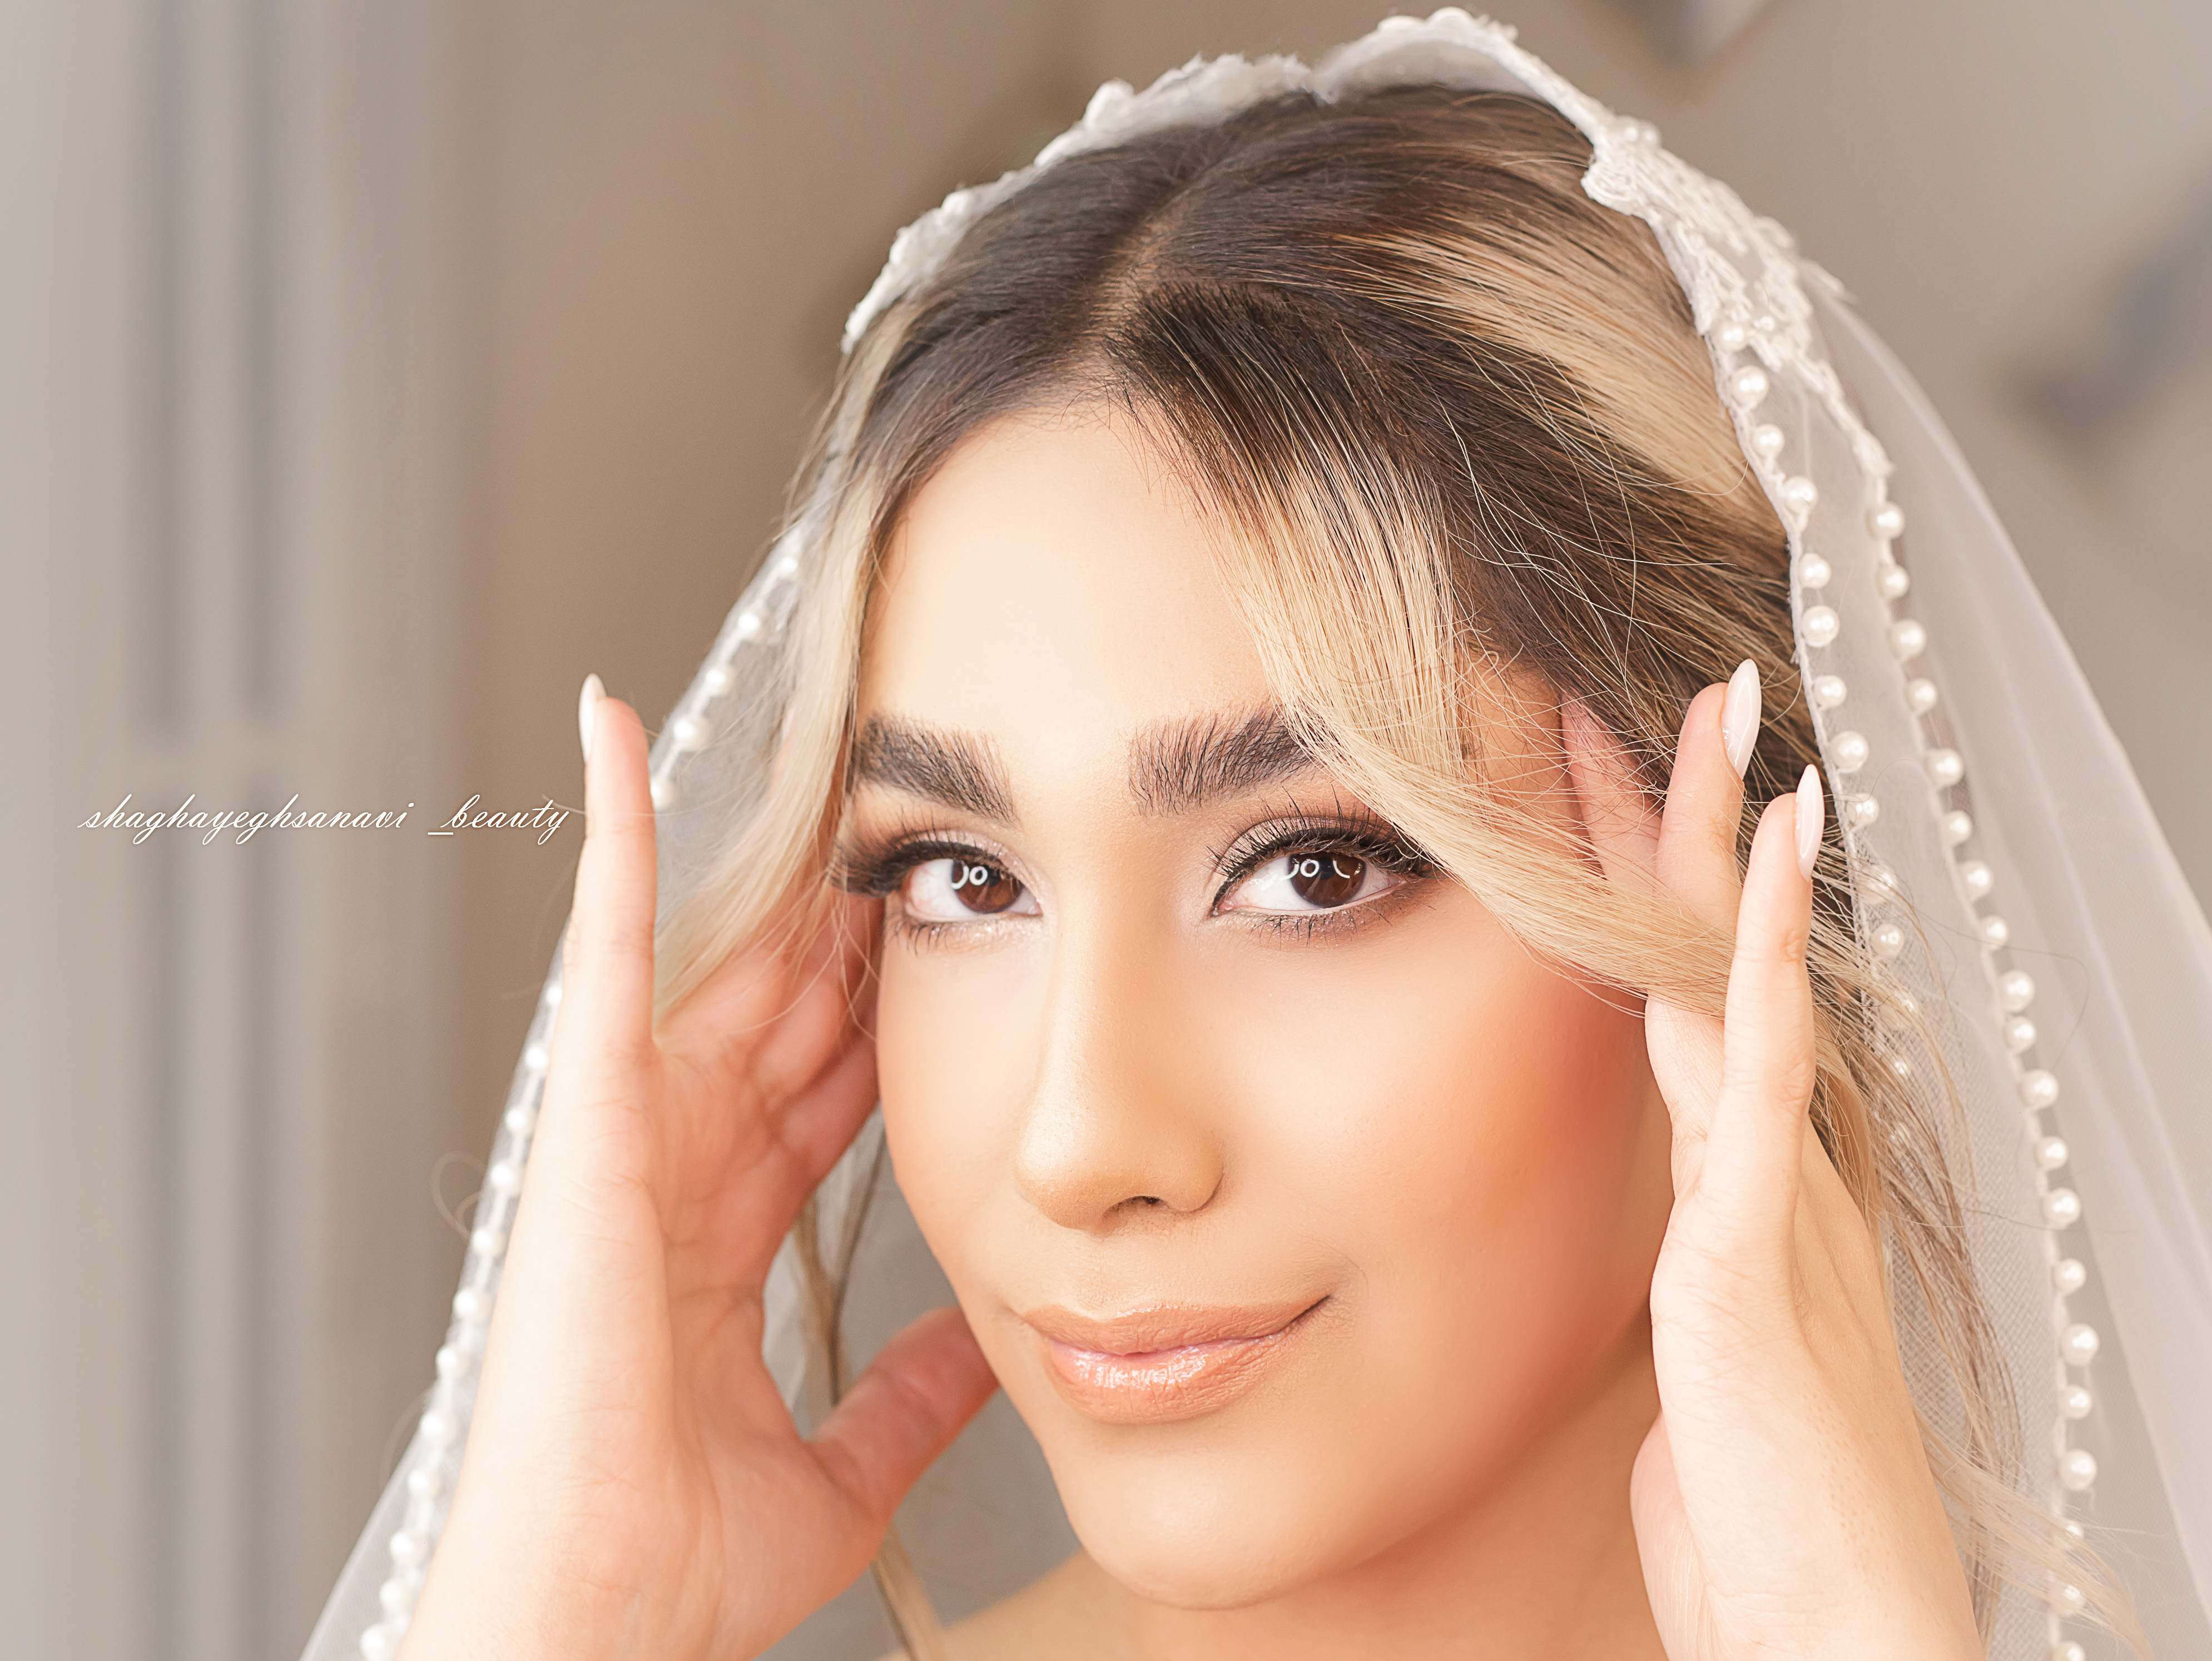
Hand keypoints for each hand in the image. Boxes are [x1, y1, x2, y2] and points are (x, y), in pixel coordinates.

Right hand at [403, 683, 996, 1660]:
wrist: (600, 1608)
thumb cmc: (674, 1558)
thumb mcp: (840, 1465)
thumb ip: (906, 1395)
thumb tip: (986, 1345)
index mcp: (718, 1239)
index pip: (820, 1094)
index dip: (884, 1017)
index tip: (952, 951)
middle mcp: (672, 1170)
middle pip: (784, 1011)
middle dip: (853, 925)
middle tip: (925, 830)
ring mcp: (624, 1132)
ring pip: (719, 961)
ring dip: (779, 869)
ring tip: (848, 764)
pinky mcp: (584, 1115)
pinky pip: (602, 947)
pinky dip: (609, 837)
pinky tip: (616, 731)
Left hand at [1567, 672, 1981, 1660]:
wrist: (1834, 1631)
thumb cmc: (1764, 1535)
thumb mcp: (1698, 1385)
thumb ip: (1683, 1304)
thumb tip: (1659, 1279)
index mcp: (1743, 1208)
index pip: (1685, 1019)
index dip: (1652, 907)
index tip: (1613, 795)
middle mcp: (1770, 1178)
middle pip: (1708, 971)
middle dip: (1689, 834)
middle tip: (1679, 700)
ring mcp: (1775, 1198)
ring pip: (1733, 984)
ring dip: (1719, 846)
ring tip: (1720, 716)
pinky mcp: (1759, 1240)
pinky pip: (1760, 1060)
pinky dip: (1763, 942)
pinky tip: (1770, 839)